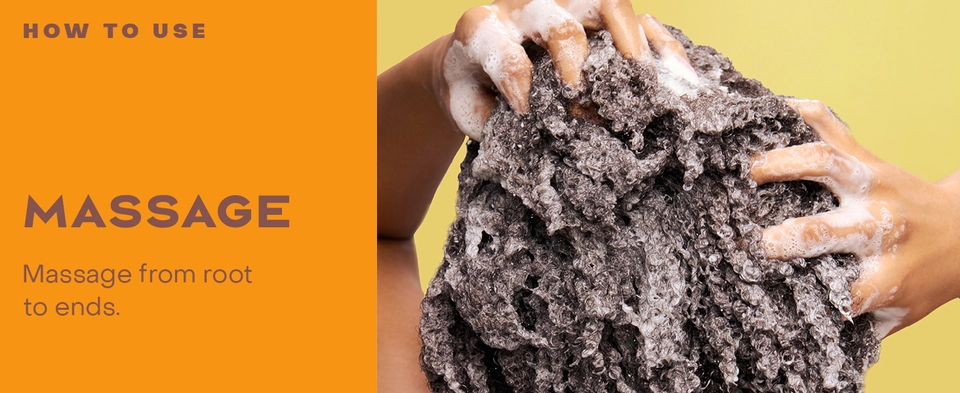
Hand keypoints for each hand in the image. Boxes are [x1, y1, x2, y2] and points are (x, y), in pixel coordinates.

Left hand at [439, 0, 699, 139]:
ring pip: (608, 5)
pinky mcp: (602, 17)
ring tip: (644, 82)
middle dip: (574, 60)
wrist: (477, 66)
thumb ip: (489, 119)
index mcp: (485, 28)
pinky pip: (641, 20)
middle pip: (559, 21)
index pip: (501, 47)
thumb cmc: (476, 89)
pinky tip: (682, 80)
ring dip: (630, 43)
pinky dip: (663, 48)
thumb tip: (534, 132)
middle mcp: (528, 6)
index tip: (526, 112)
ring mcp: (569, 6)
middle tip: (581, 98)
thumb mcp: (468, 106)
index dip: (517, 81)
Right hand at [751, 98, 959, 337]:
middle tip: (758, 244)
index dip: (808, 298)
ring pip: (827, 164)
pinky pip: (832, 126)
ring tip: (750, 169)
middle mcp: (882, 227)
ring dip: (785, 164)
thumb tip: (808, 346)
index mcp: (890, 274)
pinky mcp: (869, 158)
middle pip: (831, 230)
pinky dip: (801, 113)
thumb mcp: (900, 312)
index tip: (772, 298)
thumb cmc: (923, 277)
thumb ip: (861, 327)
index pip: (845, 291)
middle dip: (792, 238)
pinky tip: (770, 110)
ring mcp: (875, 185)